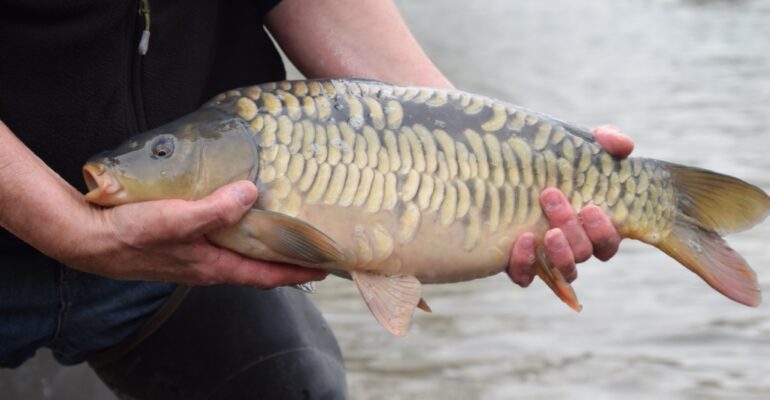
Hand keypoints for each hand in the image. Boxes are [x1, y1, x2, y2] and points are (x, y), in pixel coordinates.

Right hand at [68, 181, 326, 287]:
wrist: (87, 239)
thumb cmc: (130, 234)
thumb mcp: (177, 219)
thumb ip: (215, 209)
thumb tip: (251, 193)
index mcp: (213, 266)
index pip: (266, 275)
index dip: (297, 273)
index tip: (325, 268)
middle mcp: (207, 267)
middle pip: (256, 267)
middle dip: (285, 259)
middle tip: (310, 246)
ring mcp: (193, 257)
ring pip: (238, 254)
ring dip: (262, 245)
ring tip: (282, 228)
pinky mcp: (179, 245)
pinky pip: (219, 241)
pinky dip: (237, 232)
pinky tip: (236, 214)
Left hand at [507, 125, 633, 286]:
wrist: (501, 168)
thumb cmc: (551, 161)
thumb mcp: (577, 147)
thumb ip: (605, 142)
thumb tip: (624, 146)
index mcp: (592, 226)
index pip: (608, 242)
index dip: (604, 232)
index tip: (590, 207)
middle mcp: (572, 247)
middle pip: (585, 253)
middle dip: (574, 230)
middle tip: (551, 197)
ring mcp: (546, 258)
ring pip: (565, 270)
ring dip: (560, 254)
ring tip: (547, 233)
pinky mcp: (518, 264)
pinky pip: (525, 276)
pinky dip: (525, 263)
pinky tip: (522, 240)